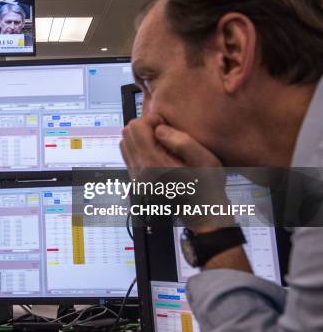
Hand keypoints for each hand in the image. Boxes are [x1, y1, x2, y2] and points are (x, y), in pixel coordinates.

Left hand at [121, 114, 229, 229]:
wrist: (201, 212)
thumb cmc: (206, 186)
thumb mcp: (204, 160)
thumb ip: (182, 141)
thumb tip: (160, 129)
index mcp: (153, 163)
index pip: (135, 127)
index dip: (151, 119)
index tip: (166, 126)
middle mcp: (139, 171)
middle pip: (126, 133)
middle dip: (144, 126)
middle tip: (164, 133)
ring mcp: (136, 177)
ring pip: (125, 143)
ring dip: (140, 137)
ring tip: (160, 143)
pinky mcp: (137, 181)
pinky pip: (128, 155)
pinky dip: (138, 148)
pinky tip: (156, 152)